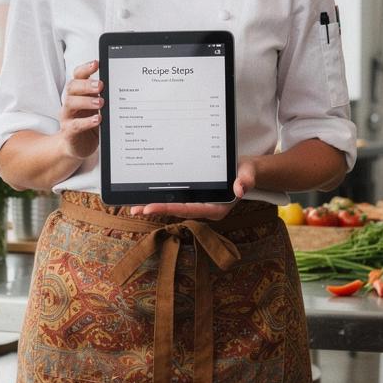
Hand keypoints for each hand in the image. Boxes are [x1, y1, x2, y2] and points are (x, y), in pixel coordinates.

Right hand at [59, 60, 102, 161]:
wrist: (79, 146)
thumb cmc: (90, 123)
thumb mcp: (99, 108)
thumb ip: (104, 96)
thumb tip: (119, 85)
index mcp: (79, 93)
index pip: (78, 76)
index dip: (85, 68)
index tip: (96, 63)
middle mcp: (71, 102)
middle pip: (72, 87)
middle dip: (86, 84)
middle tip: (100, 85)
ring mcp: (68, 117)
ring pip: (70, 103)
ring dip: (86, 101)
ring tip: (101, 103)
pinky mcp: (69, 132)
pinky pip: (74, 125)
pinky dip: (86, 122)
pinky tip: (97, 120)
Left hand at [129, 158, 256, 218]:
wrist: (243, 172)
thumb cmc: (245, 172)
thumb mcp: (248, 173)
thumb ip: (246, 180)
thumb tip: (240, 189)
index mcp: (216, 208)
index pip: (189, 209)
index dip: (169, 209)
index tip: (150, 208)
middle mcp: (204, 209)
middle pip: (177, 211)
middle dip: (156, 209)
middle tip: (136, 209)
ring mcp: (197, 205)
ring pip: (173, 207)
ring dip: (154, 206)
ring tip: (134, 207)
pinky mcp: (192, 199)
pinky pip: (175, 200)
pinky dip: (160, 199)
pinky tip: (145, 198)